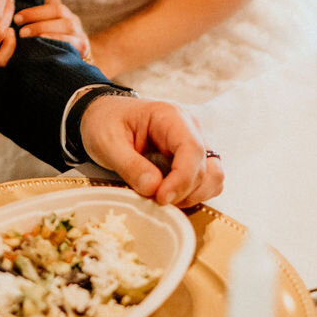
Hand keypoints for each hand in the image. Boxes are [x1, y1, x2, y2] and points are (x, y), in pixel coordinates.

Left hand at [14, 0, 92, 60]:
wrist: (76, 59)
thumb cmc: (53, 43)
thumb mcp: (47, 28)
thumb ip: (35, 20)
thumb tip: (11, 15)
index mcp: (63, 12)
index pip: (50, 2)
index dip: (32, 10)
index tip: (16, 18)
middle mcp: (72, 19)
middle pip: (58, 11)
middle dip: (36, 16)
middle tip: (18, 26)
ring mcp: (79, 32)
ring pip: (66, 24)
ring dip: (44, 28)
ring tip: (25, 35)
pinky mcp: (83, 46)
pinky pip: (71, 41)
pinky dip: (57, 39)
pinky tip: (42, 41)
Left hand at [78, 96, 222, 208]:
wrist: (103, 116)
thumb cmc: (105, 122)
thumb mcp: (107, 142)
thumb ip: (129, 165)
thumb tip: (154, 188)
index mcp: (170, 117)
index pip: (192, 149)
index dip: (182, 179)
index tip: (162, 198)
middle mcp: (190, 128)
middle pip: (207, 167)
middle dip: (184, 191)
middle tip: (155, 200)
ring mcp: (194, 144)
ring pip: (213, 177)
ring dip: (192, 195)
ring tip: (162, 197)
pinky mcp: (192, 159)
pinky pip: (207, 182)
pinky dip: (192, 195)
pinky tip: (169, 195)